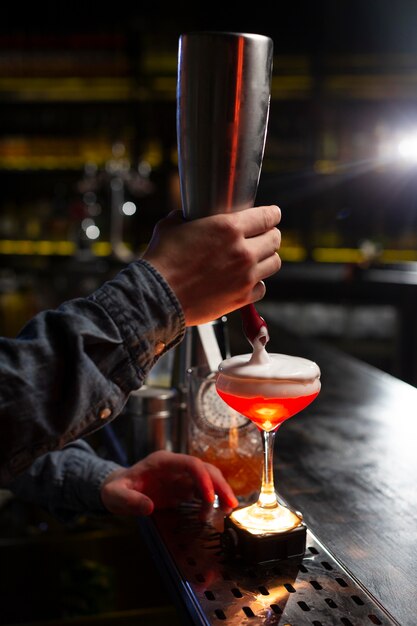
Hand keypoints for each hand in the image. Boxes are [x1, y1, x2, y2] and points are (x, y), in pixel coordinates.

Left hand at [100, 450, 238, 515]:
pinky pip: (203, 491)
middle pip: (205, 469)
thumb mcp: (115, 495)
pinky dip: (213, 501)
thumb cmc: (116, 490)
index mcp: (162, 462)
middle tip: (230, 505)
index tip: (209, 498)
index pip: (190, 463)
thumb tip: (149, 507)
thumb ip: (129, 500)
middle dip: (220, 485)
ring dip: (220, 492)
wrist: (118, 490)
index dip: (202, 478)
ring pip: (208, 479)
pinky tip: (217, 513)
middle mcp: (175, 466)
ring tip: (228, 510)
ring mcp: (181, 477)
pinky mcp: (183, 488)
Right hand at [142, 205, 280, 325]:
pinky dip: (257, 283)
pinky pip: (262, 288)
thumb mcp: (172, 225)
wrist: (157, 295)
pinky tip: (247, 280)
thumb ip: (188, 217)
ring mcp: (245, 276)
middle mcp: (243, 251)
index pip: (267, 216)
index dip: (273, 214)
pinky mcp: (241, 298)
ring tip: (259, 258)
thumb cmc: (162, 260)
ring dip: (268, 258)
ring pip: (274, 263)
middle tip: (264, 236)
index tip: (273, 215)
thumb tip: (188, 216)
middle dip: (270, 235)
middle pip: (274, 239)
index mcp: (229, 227)